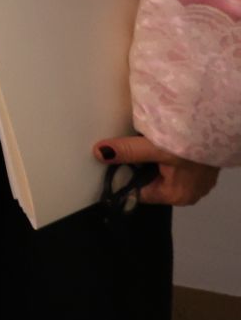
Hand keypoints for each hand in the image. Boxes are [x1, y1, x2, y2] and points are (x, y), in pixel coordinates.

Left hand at [95, 135, 221, 206]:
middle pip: (149, 182)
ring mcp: (196, 179)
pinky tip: (155, 140)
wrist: (220, 124)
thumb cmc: (190, 142)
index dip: (123, 178)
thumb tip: (100, 153)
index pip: (139, 193)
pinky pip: (173, 163)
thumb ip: (128, 151)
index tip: (107, 164)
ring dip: (149, 157)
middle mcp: (188, 192)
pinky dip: (162, 153)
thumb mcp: (155, 148)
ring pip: (161, 171)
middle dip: (136, 166)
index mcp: (176, 195)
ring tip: (137, 143)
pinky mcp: (200, 166)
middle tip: (120, 148)